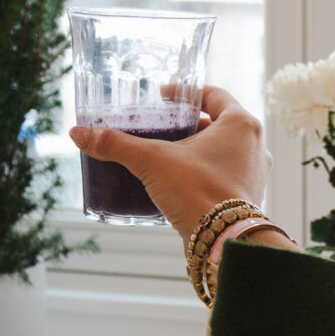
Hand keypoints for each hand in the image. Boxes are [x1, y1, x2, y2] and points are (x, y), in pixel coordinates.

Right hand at [67, 86, 272, 243]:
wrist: (223, 242)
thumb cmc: (198, 192)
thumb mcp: (152, 161)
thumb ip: (116, 144)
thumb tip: (79, 133)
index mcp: (241, 124)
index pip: (215, 95)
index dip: (186, 93)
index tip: (164, 97)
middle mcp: (255, 145)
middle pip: (219, 123)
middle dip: (189, 125)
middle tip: (163, 128)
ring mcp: (255, 172)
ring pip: (224, 150)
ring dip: (198, 149)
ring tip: (168, 155)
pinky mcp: (249, 197)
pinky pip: (226, 174)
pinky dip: (205, 172)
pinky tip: (181, 182)